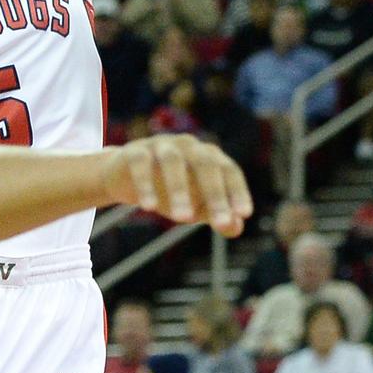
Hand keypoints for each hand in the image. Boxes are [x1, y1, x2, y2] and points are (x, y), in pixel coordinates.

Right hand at [107, 133, 252, 235]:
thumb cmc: (173, 192)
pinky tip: (149, 207)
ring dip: (179, 189)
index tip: (243, 214)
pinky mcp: (135, 151)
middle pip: (205, 163)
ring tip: (183, 220)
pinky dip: (146, 184)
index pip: (229, 171)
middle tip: (220, 223)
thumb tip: (236, 227)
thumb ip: (219, 217)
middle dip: (215, 193)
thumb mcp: (199, 208)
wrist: (128, 178)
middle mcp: (189, 146)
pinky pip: (141, 163)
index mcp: (210, 157)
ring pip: (172, 161)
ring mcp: (161, 145)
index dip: (238, 191)